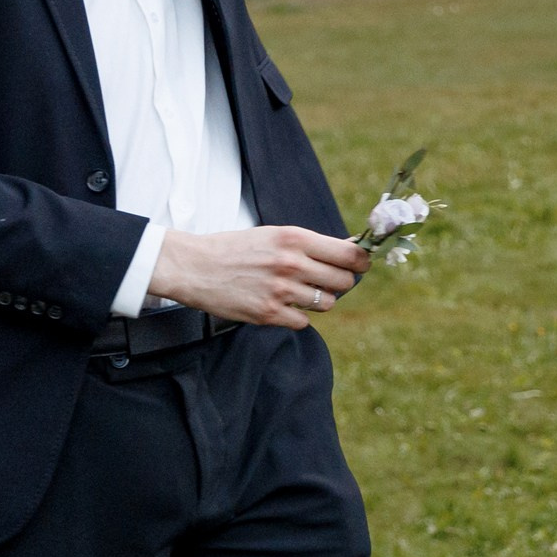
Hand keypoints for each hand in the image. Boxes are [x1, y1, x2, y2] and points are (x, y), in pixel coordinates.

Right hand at [147, 225, 369, 329]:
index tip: (362, 265)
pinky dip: (298, 316)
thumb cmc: (237, 248)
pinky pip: (304, 321)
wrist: (194, 267)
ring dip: (319, 300)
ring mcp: (280, 290)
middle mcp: (291, 263)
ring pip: (327, 303)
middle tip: (327, 280)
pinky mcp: (268, 314)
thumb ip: (311, 244)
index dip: (362, 262)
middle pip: (343, 281)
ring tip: (299, 292)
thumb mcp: (275, 235)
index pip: (349, 254)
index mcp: (295, 238)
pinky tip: (282, 305)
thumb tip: (351, 252)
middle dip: (340, 283)